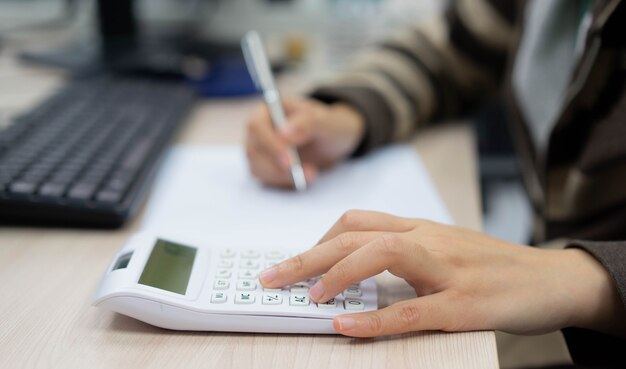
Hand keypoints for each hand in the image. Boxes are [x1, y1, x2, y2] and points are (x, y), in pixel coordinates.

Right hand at [245, 97, 363, 187]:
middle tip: (306, 174)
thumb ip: (307, 124)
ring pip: (258, 168)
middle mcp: (259, 129)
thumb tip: (283, 134)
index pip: (257, 126)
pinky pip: (267, 179)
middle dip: (277, 166)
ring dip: (283, 176)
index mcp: (268, 110)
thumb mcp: (325, 122)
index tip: (288, 161)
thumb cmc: (328, 125)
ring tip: (312, 175)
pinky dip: (285, 182)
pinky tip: (305, 178)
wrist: (333, 141)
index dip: (270, 145)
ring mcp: (260, 150)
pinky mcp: (265, 167)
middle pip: (254, 150)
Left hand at [259, 210, 623, 336]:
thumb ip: (404, 252)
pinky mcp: (464, 304)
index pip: (357, 220)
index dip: (319, 239)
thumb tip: (357, 267)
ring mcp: (447, 271)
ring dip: (337, 273)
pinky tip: (346, 324)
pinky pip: (411, 310)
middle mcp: (429, 240)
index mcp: (420, 228)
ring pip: (382, 255)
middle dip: (307, 255)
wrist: (553, 278)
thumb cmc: (493, 267)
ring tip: (308, 296)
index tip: (296, 262)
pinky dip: (374, 319)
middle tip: (271, 277)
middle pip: (357, 233)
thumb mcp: (445, 249)